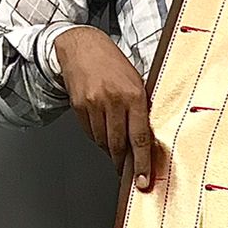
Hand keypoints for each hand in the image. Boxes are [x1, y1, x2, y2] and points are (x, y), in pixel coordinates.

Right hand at [53, 25, 155, 189]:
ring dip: (110, 149)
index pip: (140, 138)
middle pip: (119, 145)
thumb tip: (147, 142)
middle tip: (127, 171)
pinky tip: (102, 128)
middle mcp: (113, 100)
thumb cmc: (113, 64)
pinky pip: (90, 133)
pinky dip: (98, 137)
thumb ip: (141, 110)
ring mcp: (94, 103)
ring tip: (115, 145)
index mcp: (134, 95)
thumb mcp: (136, 82)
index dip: (142, 164)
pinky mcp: (79, 106)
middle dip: (123, 162)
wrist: (82, 46)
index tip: (143, 181)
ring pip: (103, 142)